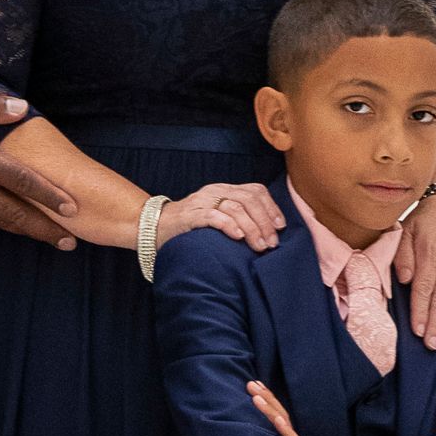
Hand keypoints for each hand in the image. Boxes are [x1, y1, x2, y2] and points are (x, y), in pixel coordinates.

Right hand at [0, 87, 76, 246]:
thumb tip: (21, 108)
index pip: (21, 180)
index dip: (49, 195)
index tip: (72, 209)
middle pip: (15, 213)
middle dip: (44, 229)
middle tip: (70, 242)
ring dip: (25, 231)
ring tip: (49, 239)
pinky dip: (0, 223)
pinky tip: (12, 224)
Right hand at [159, 181, 286, 251]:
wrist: (155, 227)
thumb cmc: (192, 227)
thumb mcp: (218, 217)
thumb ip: (239, 218)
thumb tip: (268, 233)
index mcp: (225, 190)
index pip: (256, 191)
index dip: (271, 208)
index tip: (280, 227)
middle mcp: (216, 191)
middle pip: (249, 199)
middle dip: (264, 222)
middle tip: (271, 243)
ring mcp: (202, 201)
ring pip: (235, 208)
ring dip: (252, 228)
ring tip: (259, 246)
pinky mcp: (190, 215)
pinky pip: (213, 216)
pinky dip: (229, 226)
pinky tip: (238, 237)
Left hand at [247, 378, 303, 435]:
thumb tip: (250, 412)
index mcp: (285, 434)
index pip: (276, 412)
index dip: (267, 397)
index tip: (256, 383)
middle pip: (279, 414)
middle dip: (266, 397)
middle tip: (251, 384)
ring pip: (283, 424)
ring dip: (270, 410)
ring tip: (256, 397)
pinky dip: (285, 430)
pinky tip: (278, 420)